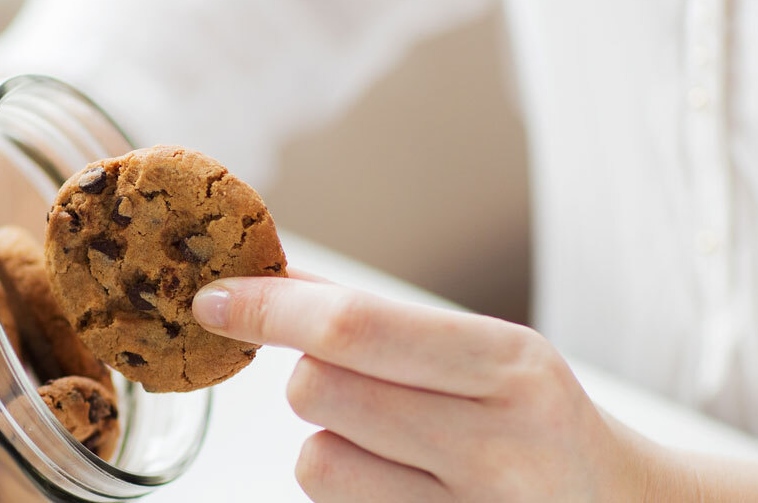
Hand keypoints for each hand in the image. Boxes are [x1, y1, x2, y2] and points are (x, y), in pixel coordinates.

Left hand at [193, 273, 676, 501]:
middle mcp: (496, 442)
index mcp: (509, 364)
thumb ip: (383, 320)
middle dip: (309, 375)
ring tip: (393, 442)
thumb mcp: (489, 353)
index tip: (215, 299)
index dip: (272, 308)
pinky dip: (348, 487)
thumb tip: (280, 276)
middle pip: (317, 391)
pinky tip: (402, 484)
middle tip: (357, 382)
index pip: (357, 328)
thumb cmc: (541, 419)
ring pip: (314, 460)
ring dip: (328, 441)